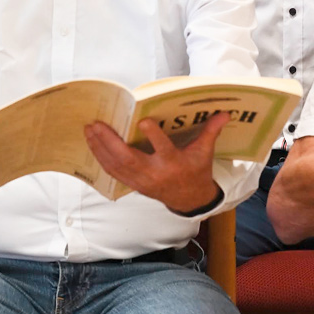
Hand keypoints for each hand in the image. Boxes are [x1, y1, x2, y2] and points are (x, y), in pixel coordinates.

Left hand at [85, 112, 228, 212]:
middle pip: (128, 159)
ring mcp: (141, 181)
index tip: (143, 120)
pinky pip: (113, 172)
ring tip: (89, 130)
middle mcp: (154, 174)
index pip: (163, 150)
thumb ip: (210, 131)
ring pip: (116, 166)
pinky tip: (92, 144)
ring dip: (99, 148)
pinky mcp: (133, 185)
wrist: (189, 200)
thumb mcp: (204, 153)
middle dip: (110, 142)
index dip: (153, 136)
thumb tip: (224, 112)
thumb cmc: (196, 172)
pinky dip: (100, 158)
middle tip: (96, 124)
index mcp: (174, 164)